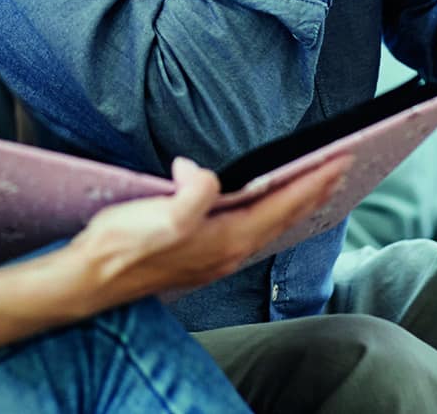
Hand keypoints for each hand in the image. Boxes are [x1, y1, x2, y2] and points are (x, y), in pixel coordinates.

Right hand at [66, 154, 352, 305]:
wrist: (92, 279)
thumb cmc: (124, 246)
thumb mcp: (162, 214)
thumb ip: (193, 193)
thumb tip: (203, 171)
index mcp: (228, 238)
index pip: (283, 204)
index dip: (314, 180)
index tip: (342, 158)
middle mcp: (230, 251)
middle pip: (285, 218)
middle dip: (316, 192)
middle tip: (343, 167)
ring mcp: (216, 257)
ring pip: (270, 226)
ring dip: (296, 204)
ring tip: (315, 186)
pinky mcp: (201, 257)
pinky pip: (252, 231)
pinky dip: (270, 214)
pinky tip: (265, 209)